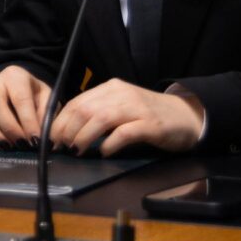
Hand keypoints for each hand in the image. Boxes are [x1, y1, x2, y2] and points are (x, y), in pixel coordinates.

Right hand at [0, 63, 49, 144]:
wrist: (17, 89)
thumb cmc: (34, 96)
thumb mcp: (47, 99)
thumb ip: (46, 115)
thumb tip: (44, 139)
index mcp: (15, 76)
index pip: (20, 97)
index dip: (28, 120)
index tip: (35, 140)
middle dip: (8, 127)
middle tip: (21, 145)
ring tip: (5, 148)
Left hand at [48, 79, 206, 154]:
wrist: (187, 116)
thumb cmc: (150, 115)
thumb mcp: (121, 108)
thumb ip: (99, 113)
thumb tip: (68, 130)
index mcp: (111, 88)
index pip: (77, 102)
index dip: (61, 121)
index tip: (53, 138)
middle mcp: (122, 94)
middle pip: (85, 109)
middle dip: (68, 129)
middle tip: (62, 147)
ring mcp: (137, 108)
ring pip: (101, 118)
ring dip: (84, 136)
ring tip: (77, 150)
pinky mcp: (151, 124)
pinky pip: (124, 133)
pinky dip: (110, 143)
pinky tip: (104, 152)